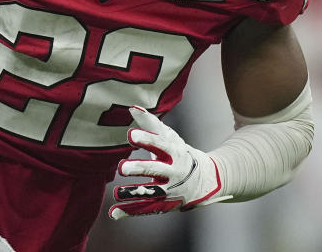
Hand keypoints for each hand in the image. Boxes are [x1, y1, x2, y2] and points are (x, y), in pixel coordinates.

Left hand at [110, 106, 231, 217]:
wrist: (207, 179)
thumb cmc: (180, 152)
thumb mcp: (169, 137)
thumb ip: (150, 124)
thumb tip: (132, 107)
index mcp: (174, 151)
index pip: (160, 143)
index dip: (146, 139)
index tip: (131, 135)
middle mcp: (173, 171)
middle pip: (155, 169)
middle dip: (139, 168)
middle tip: (122, 168)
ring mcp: (169, 189)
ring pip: (150, 192)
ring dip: (133, 193)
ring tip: (116, 193)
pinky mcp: (164, 203)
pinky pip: (146, 208)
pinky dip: (130, 211)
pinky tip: (114, 213)